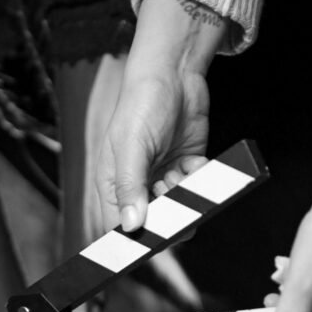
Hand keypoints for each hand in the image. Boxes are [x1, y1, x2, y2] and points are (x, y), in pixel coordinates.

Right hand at [96, 62, 209, 230]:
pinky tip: (194, 160)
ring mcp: (162, 179)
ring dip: (185, 193)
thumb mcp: (131, 146)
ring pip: (179, 209)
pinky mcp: (186, 170)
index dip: (136, 237)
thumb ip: (129, 186)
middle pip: (154, 223)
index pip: (120, 227)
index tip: (155, 236)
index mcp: (112, 185)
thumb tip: (131, 225)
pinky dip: (199, 178)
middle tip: (170, 186)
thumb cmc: (142, 103)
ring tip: (180, 168)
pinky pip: (197, 190)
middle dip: (167, 211)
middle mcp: (137, 187)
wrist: (175, 74)